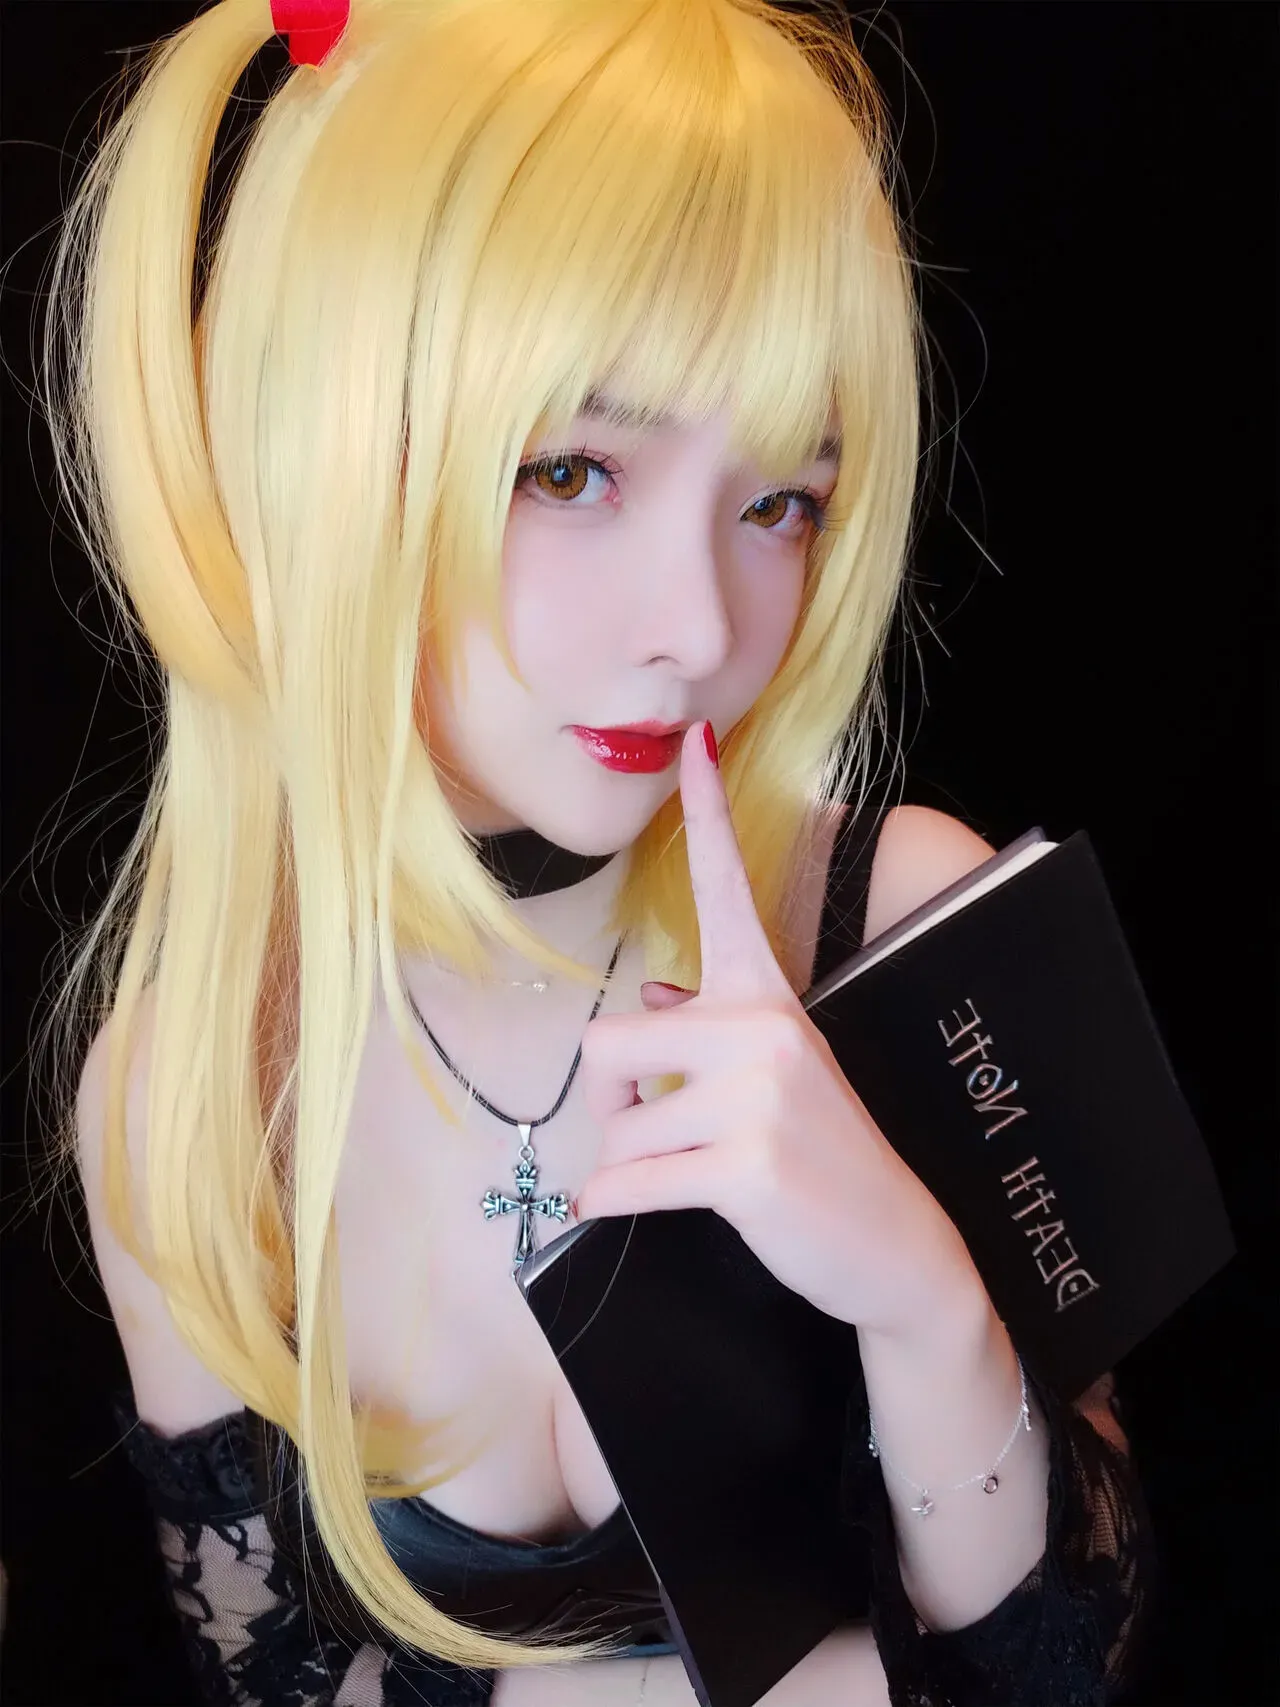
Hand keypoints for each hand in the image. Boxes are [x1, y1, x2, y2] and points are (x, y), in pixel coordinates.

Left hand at [574, 722, 981, 1337]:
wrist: (896, 1245)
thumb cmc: (822, 1155)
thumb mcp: (777, 1075)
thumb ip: (708, 1031)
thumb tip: (650, 1000)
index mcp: (768, 998)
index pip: (729, 890)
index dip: (708, 813)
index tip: (697, 741)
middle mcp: (763, 1030)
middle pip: (606, 1047)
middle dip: (609, 1106)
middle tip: (651, 1136)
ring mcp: (758, 1097)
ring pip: (615, 1127)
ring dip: (625, 1164)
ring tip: (683, 1175)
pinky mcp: (746, 1165)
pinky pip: (626, 1183)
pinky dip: (612, 1208)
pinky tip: (628, 1212)